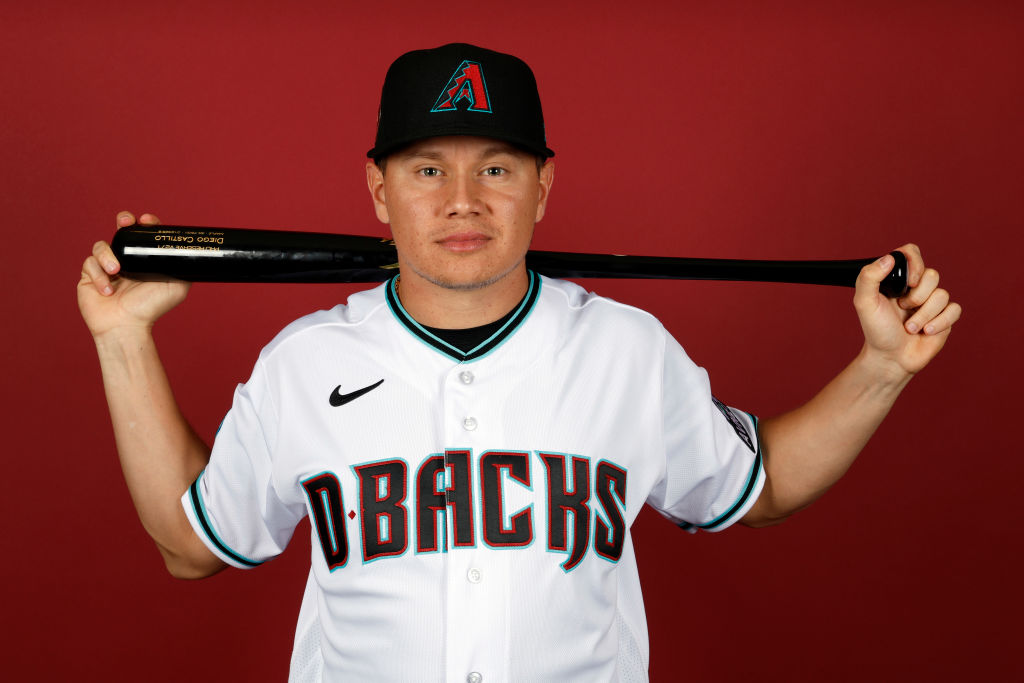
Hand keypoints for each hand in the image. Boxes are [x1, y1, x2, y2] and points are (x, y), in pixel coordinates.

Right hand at [78, 211, 190, 338]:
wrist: (127, 326)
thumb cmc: (151, 308)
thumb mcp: (177, 286)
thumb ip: (183, 267)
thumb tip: (191, 251)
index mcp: (144, 259)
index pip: (143, 234)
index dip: (145, 223)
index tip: (147, 221)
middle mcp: (125, 260)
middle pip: (121, 229)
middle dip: (123, 220)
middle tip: (125, 223)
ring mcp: (106, 266)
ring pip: (101, 246)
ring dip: (107, 256)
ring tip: (116, 272)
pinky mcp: (89, 275)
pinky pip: (89, 264)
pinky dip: (99, 276)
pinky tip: (108, 291)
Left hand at [853, 244, 961, 377]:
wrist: (890, 358)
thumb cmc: (876, 330)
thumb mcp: (864, 303)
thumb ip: (868, 277)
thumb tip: (889, 258)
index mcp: (898, 279)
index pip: (912, 253)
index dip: (915, 263)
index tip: (908, 282)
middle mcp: (917, 287)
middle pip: (932, 275)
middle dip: (916, 297)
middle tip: (902, 310)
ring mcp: (933, 302)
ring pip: (942, 294)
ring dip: (923, 315)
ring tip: (910, 327)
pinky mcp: (946, 317)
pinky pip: (954, 309)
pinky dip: (939, 322)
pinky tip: (926, 332)